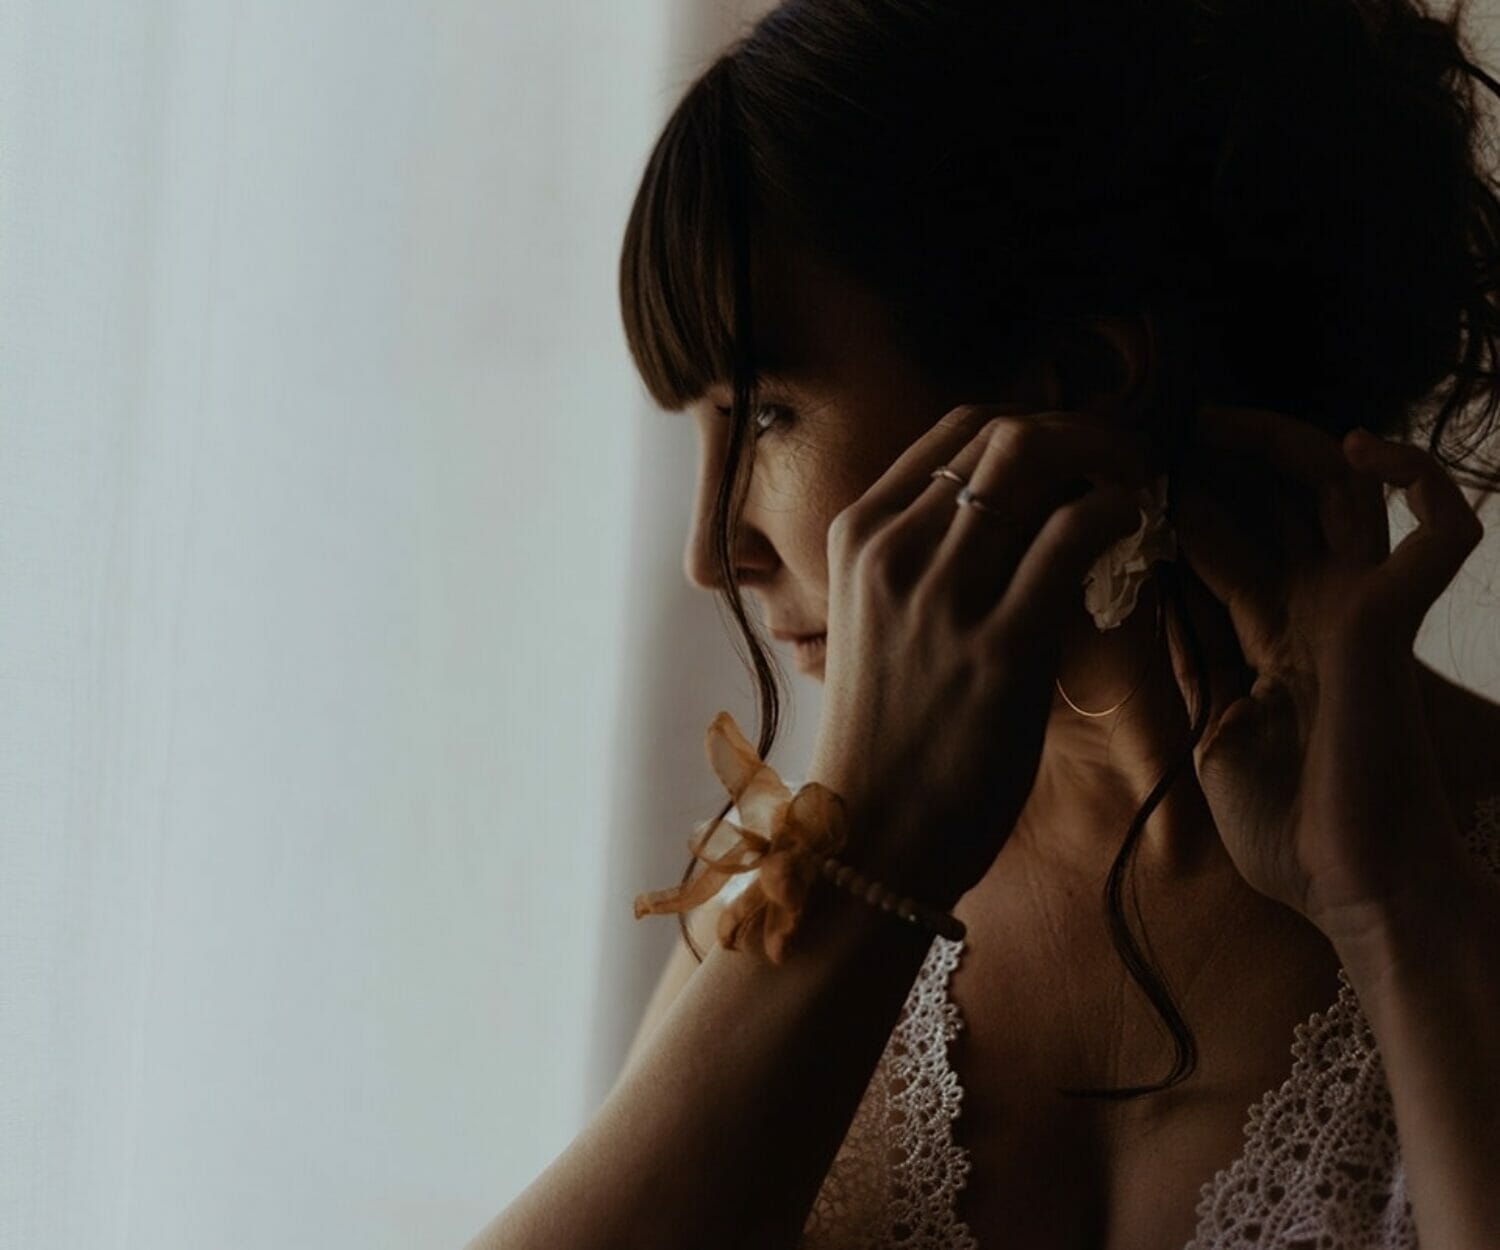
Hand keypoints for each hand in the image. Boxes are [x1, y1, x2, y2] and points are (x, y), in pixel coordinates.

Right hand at [806, 406, 1149, 908]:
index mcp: (857, 536)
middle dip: (1083, 433)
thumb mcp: (876, 622)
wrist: (866, 837)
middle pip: (1004, 432)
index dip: (1034, 424)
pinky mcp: (1000, 646)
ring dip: (1109, 465)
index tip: (1075, 455)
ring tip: (1136, 499)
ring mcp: (941, 595)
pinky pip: (1075, 534)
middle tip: (1125, 468)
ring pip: (1038, 462)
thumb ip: (928, 562)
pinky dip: (1119, 518)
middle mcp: (892, 549)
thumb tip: (1020, 517)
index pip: (956, 428)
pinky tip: (1134, 544)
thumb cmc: (883, 736)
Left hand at [1166, 405, 1484, 937]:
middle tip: (1176, 427)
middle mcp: (1320, 612)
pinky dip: (1423, 485)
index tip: (1133, 482)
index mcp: (1275, 638)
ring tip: (1221, 421)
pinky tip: (1365, 452)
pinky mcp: (1391, 622)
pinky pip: (1440, 538)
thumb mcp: (1216, 737)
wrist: (1350, 888)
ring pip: (1347, 494)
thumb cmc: (1290, 829)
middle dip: (1235, 457)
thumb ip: (1197, 672)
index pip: (1228, 550)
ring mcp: (1360, 611)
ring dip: (1293, 445)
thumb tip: (1160, 617)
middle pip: (1287, 504)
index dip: (1188, 512)